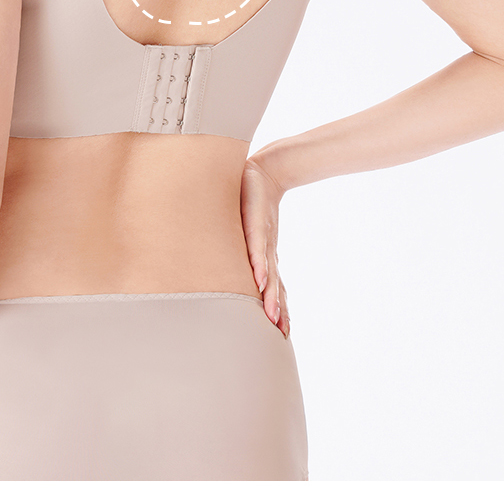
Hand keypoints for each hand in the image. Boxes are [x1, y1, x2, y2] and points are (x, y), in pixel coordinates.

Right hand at [240, 154, 289, 338]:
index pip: (273, 285)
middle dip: (277, 309)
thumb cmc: (251, 199)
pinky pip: (258, 247)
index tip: (281, 331)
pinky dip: (259, 264)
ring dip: (270, 295)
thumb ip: (235, 245)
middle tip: (279, 333)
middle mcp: (267, 250)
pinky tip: (260, 280)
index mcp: (265, 254)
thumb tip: (222, 260)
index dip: (278, 307)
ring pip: (268, 271)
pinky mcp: (257, 224)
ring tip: (272, 317)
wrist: (265, 170)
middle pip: (274, 285)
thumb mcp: (243, 227)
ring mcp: (263, 238)